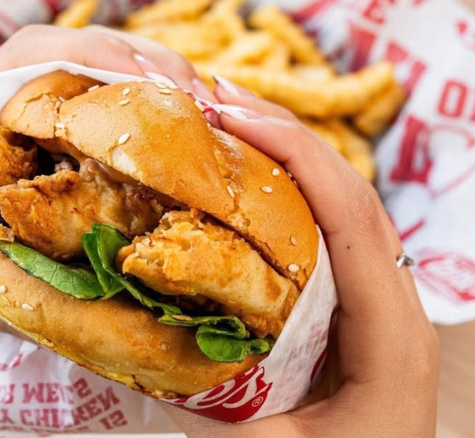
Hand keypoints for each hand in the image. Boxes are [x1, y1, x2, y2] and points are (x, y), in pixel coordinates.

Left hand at [0, 25, 210, 414]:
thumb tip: (94, 293)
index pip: (37, 56)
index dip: (106, 58)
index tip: (164, 83)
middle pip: (78, 65)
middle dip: (147, 75)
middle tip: (209, 109)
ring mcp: (12, 140)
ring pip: (90, 98)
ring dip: (148, 104)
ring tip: (205, 129)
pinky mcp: (29, 170)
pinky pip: (90, 139)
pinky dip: (134, 141)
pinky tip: (168, 164)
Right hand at [160, 81, 438, 436]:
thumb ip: (208, 406)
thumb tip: (133, 347)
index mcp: (389, 339)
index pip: (352, 221)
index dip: (297, 158)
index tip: (232, 119)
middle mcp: (393, 305)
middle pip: (350, 196)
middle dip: (286, 139)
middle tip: (215, 104)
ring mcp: (377, 301)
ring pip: (340, 208)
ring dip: (287, 158)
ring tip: (225, 124)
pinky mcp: (354, 306)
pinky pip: (328, 234)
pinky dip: (289, 195)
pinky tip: (245, 182)